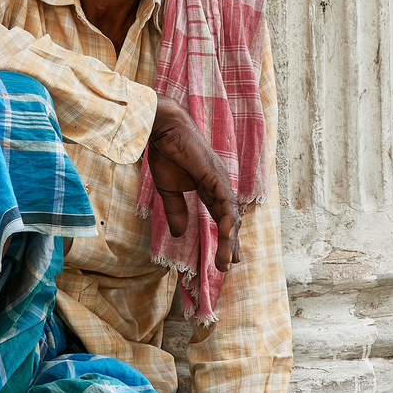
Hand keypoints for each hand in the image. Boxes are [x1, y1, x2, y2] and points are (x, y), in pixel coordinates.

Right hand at [148, 96, 240, 271]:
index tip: (224, 258)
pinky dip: (228, 219)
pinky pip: (224, 202)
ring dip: (228, 239)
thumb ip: (177, 211)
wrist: (163, 129)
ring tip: (226, 260)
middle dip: (229, 243)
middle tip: (229, 264)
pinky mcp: (215, 175)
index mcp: (208, 188)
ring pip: (229, 215)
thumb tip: (179, 235)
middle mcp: (218, 185)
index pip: (220, 217)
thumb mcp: (169, 189)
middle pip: (229, 219)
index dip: (223, 237)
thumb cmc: (166, 152)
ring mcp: (219, 180)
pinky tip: (228, 234)